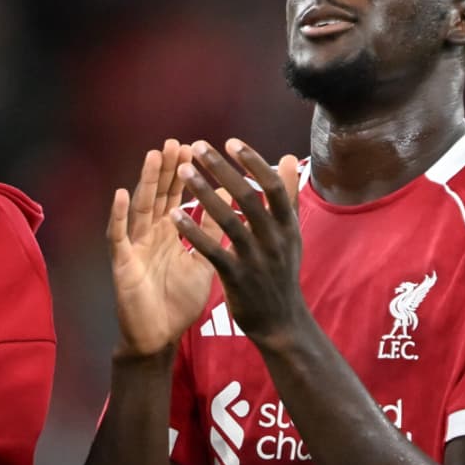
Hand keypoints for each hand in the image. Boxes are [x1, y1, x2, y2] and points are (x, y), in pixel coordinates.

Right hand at [105, 140, 214, 359]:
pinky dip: (118, 216)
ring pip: (140, 208)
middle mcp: (150, 236)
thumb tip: (230, 202)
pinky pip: (118, 236)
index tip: (195, 148)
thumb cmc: (178, 302)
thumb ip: (213, 233)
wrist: (160, 337)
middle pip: (158, 196)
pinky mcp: (122, 264)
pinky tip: (121, 194)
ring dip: (146, 182)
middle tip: (175, 142)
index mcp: (169, 234)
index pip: (176, 197)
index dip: (184, 174)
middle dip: (166, 169)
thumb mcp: (204, 262)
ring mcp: (135, 247)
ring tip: (154, 156)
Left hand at [176, 140, 304, 340]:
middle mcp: (274, 239)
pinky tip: (174, 215)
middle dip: (221, 169)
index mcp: (287, 225)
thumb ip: (287, 196)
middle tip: (198, 146)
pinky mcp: (237, 278)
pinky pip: (212, 250)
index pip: (272, 185)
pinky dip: (194, 231)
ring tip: (183, 171)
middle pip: (247, 196)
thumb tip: (290, 157)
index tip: (231, 141)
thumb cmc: (281, 274)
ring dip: (203, 193)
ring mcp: (256, 259)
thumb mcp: (290, 235)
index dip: (252, 162)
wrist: (281, 323)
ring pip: (228, 219)